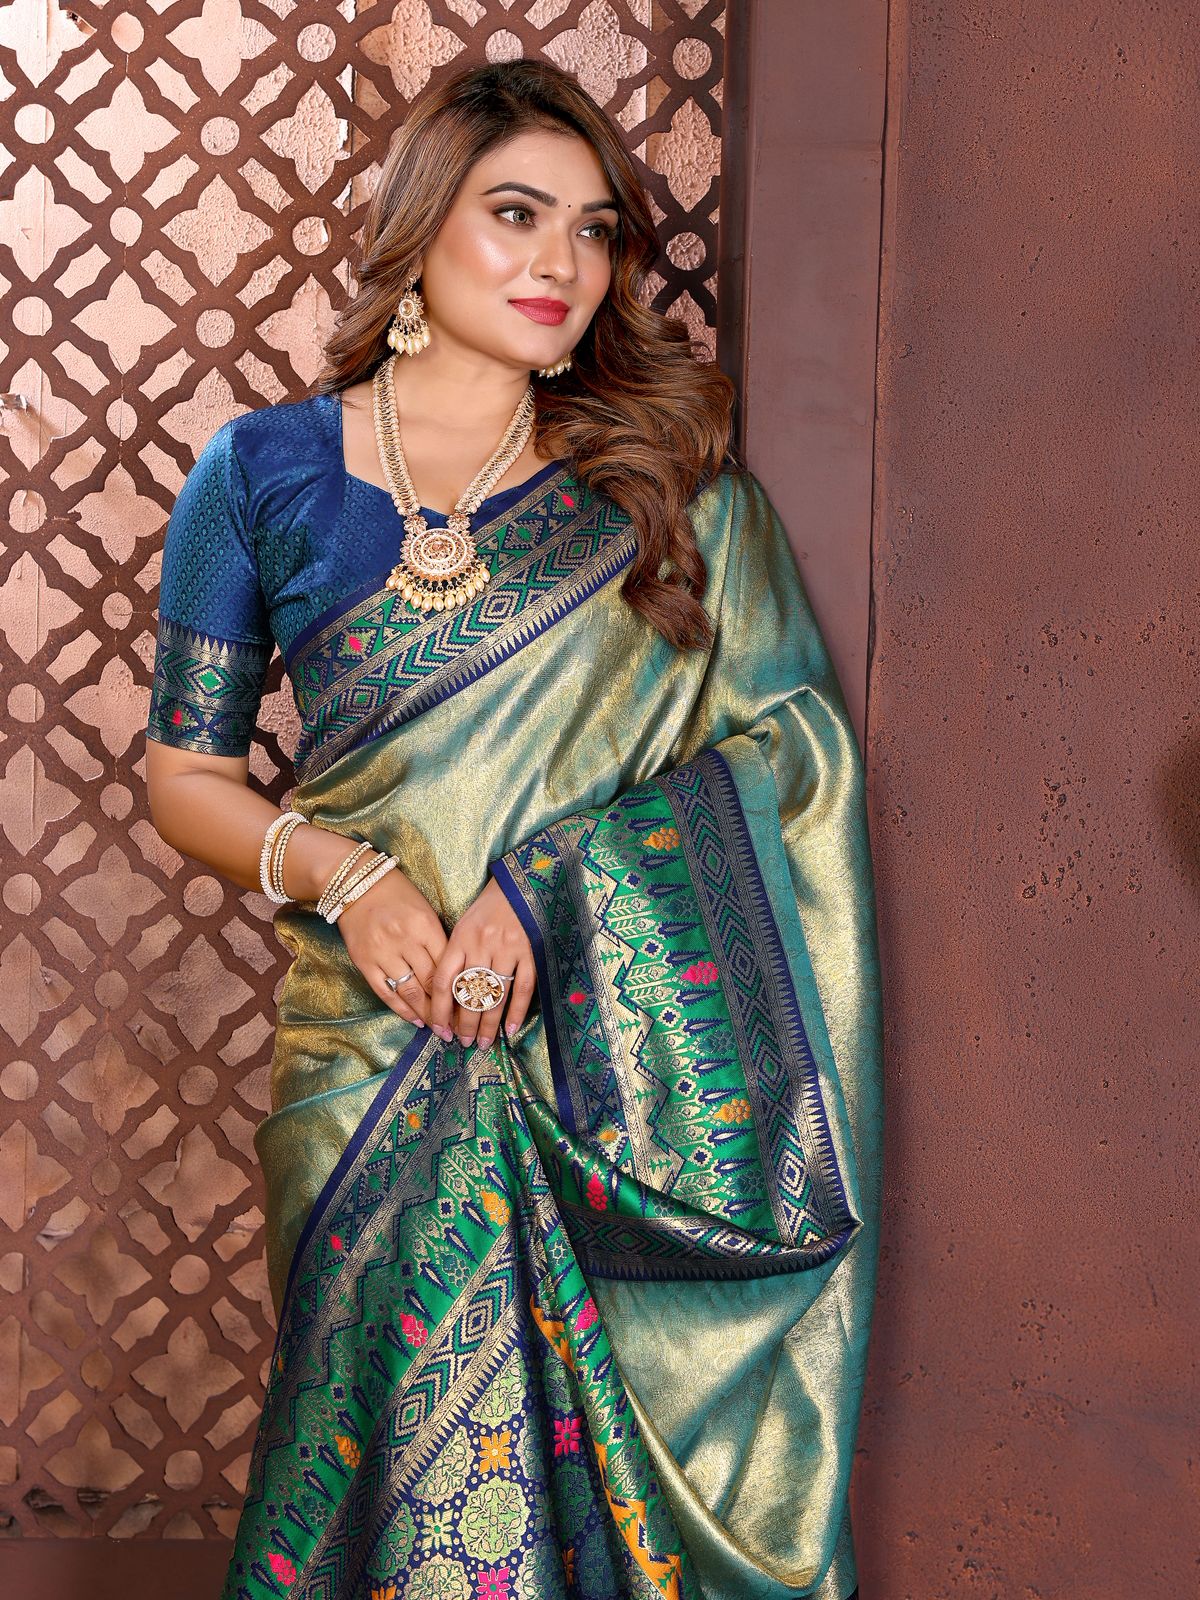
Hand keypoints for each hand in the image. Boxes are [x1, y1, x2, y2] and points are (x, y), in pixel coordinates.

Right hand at [334, 862, 448, 1027]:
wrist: (355, 883)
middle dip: (446, 1008)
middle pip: (431, 982)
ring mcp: (382, 953)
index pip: (447, 965)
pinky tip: (415, 1020)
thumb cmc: (397, 894)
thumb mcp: (425, 909)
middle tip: (459, 1027)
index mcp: (425, 925)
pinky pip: (385, 992)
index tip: (470, 1005)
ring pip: (409, 991)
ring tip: (439, 1029)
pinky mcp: (364, 962)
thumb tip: (456, 972)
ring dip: (426, 1014)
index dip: (460, 989)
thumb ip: (438, 938)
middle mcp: (404, 940)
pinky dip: (401, 1009)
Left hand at [428, 874, 536, 1052]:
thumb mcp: (464, 926)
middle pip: (470, 993)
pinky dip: (516, 1011)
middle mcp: (481, 945)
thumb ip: (456, 956)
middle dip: (465, 1024)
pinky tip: (510, 1029)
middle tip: (463, 1043)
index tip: (439, 1031)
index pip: (444, 982)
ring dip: (488, 1024)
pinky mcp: (530, 950)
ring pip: (494, 995)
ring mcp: (508, 948)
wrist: (520, 884)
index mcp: (460, 938)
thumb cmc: (488, 908)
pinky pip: (523, 987)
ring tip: (483, 1043)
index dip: (440, 1010)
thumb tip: (449, 997)